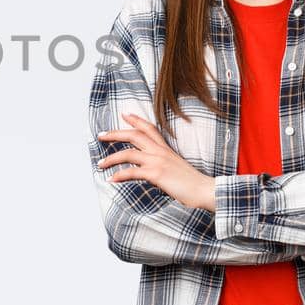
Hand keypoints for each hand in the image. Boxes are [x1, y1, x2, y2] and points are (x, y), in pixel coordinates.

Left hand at [96, 112, 216, 210]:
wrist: (204, 190)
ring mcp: (158, 161)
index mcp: (166, 148)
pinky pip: (132, 172)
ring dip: (111, 158)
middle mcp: (160, 151)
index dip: (136, 120)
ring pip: (128, 153)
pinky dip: (119, 175)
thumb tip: (148, 170)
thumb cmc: (191, 183)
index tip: (124, 114)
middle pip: (134, 135)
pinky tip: (111, 179)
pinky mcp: (156, 174)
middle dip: (115, 134)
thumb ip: (162, 165)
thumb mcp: (175, 168)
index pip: (149, 128)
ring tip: (100, 164)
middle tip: (101, 135)